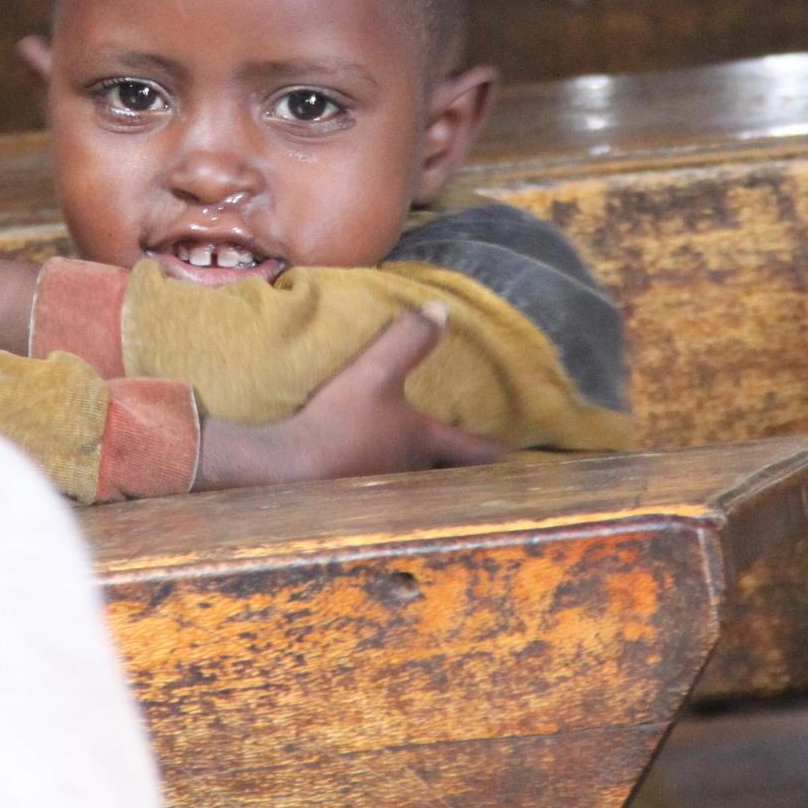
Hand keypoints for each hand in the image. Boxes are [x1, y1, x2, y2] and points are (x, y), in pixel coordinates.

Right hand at [196, 304, 504, 488]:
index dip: (496, 452)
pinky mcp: (352, 499)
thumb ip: (408, 340)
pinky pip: (382, 491)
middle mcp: (410, 472)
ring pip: (416, 487)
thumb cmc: (339, 422)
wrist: (287, 470)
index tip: (520, 459)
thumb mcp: (375, 373)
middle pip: (449, 478)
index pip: (472, 448)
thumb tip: (442, 309)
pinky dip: (387, 485)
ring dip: (425, 482)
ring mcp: (382, 490)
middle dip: (464, 476)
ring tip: (429, 475)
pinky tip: (371, 477)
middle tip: (481, 475)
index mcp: (422, 441)